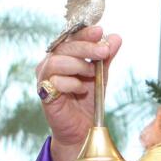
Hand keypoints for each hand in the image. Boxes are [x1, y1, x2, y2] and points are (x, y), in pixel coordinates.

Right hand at [36, 26, 122, 160]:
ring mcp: (45, 78)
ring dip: (78, 66)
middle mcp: (50, 63)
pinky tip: (81, 90)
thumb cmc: (88, 100)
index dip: (84, 33)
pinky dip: (72, 84)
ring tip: (91, 74)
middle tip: (104, 51)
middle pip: (64, 46)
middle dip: (86, 47)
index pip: (71, 38)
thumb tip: (116, 37)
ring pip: (57, 61)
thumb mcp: (100, 76)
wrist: (82, 129)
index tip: (100, 31)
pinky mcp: (44, 94)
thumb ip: (106, 57)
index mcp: (63, 55)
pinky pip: (56, 82)